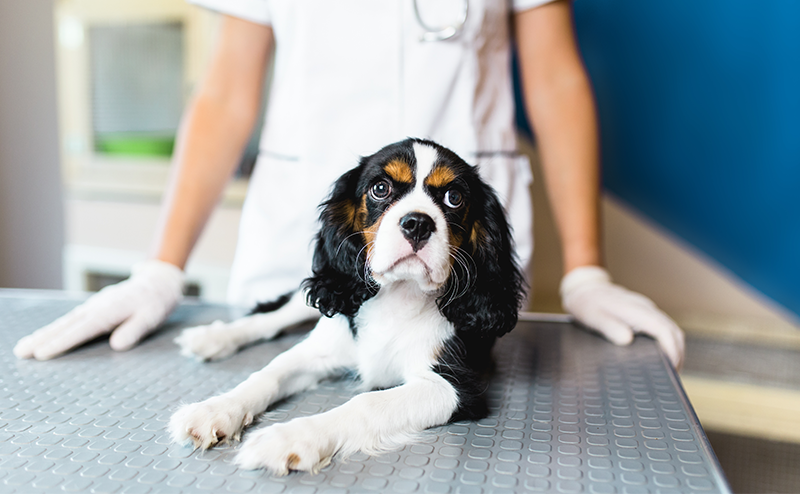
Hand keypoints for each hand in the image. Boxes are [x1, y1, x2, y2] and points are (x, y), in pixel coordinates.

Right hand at [14, 260, 183, 359]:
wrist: (158, 282)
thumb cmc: (156, 302)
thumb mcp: (152, 317)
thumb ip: (134, 331)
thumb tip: (115, 346)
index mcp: (109, 311)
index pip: (81, 330)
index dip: (61, 343)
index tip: (42, 354)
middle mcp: (96, 307)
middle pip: (65, 325)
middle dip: (42, 339)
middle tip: (20, 352)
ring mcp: (94, 305)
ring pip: (65, 321)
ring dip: (44, 334)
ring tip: (24, 347)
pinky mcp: (95, 306)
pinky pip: (71, 319)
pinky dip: (56, 328)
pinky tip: (46, 335)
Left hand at [560, 266, 684, 368]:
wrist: (585, 287)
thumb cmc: (587, 303)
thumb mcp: (592, 316)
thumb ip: (609, 327)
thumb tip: (627, 339)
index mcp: (636, 310)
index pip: (663, 330)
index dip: (671, 350)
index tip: (671, 369)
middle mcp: (646, 308)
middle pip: (673, 331)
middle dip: (677, 354)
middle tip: (673, 377)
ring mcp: (647, 309)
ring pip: (671, 329)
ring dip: (675, 348)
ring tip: (670, 370)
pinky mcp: (645, 313)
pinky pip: (664, 327)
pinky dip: (668, 342)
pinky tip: (662, 355)